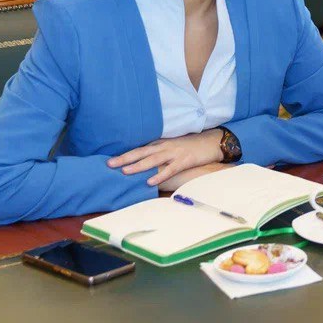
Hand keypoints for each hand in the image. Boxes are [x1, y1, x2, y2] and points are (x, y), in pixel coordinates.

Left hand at [108, 129, 223, 187]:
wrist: (213, 141)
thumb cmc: (193, 145)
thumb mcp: (174, 145)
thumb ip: (160, 151)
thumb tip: (145, 161)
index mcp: (162, 143)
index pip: (140, 148)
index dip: (125, 154)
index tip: (110, 160)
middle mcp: (165, 146)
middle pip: (142, 152)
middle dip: (125, 158)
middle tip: (110, 164)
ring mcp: (175, 153)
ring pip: (153, 159)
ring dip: (138, 165)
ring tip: (125, 171)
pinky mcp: (185, 160)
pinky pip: (170, 169)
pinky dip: (160, 175)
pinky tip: (151, 182)